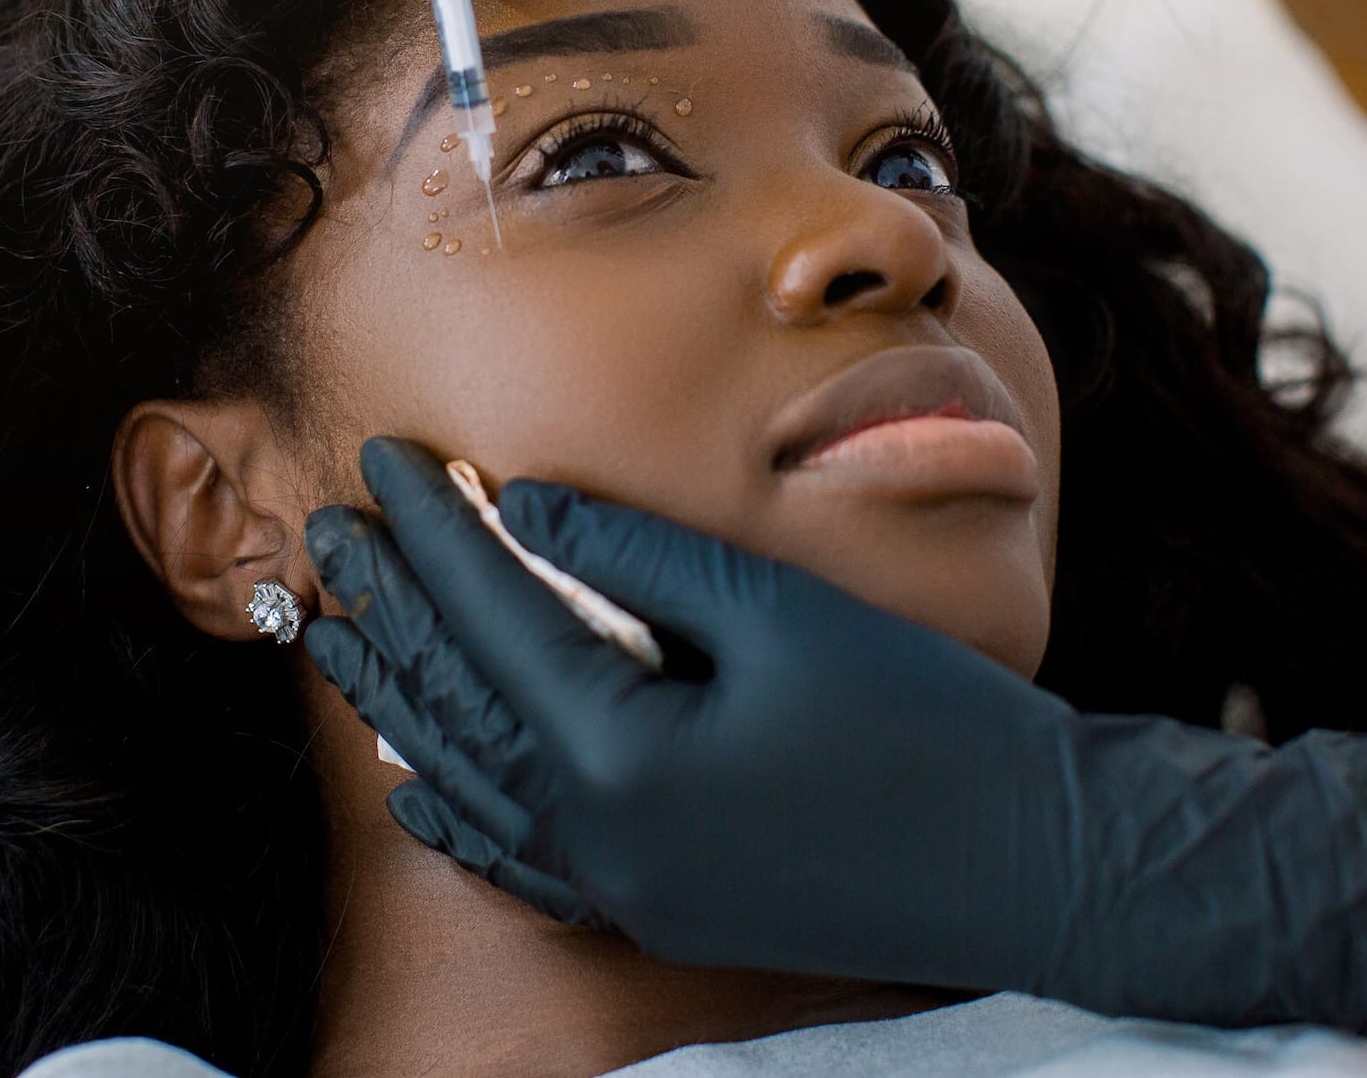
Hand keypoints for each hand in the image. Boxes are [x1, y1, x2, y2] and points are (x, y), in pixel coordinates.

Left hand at [304, 437, 1366, 1033]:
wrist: (1036, 867)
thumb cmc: (925, 725)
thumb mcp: (782, 615)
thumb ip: (641, 557)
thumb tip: (525, 503)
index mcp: (622, 756)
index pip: (490, 617)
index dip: (431, 529)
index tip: (383, 455)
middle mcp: (599, 837)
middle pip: (457, 701)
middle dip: (390, 605)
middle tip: (329, 524)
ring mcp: (624, 888)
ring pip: (469, 784)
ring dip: (400, 701)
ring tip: (340, 632)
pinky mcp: (657, 910)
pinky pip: (519, 863)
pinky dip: (457, 812)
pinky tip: (412, 786)